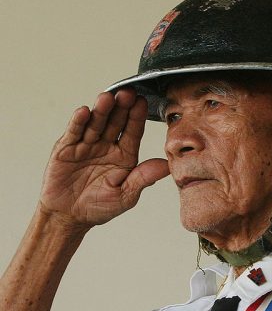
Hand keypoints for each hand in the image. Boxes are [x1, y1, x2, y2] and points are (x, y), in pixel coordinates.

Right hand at [40, 89, 169, 226]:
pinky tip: (85, 112)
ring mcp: (87, 144)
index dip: (137, 117)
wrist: (69, 217)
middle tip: (128, 93)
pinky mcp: (67, 147)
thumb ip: (143, 178)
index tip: (144, 102)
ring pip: (96, 123)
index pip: (133, 132)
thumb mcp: (125, 195)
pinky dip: (78, 122)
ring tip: (107, 98)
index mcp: (125, 156)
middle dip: (122, 107)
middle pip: (116, 122)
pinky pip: (74, 131)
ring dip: (101, 110)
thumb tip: (166, 166)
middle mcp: (107, 146)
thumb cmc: (99, 208)